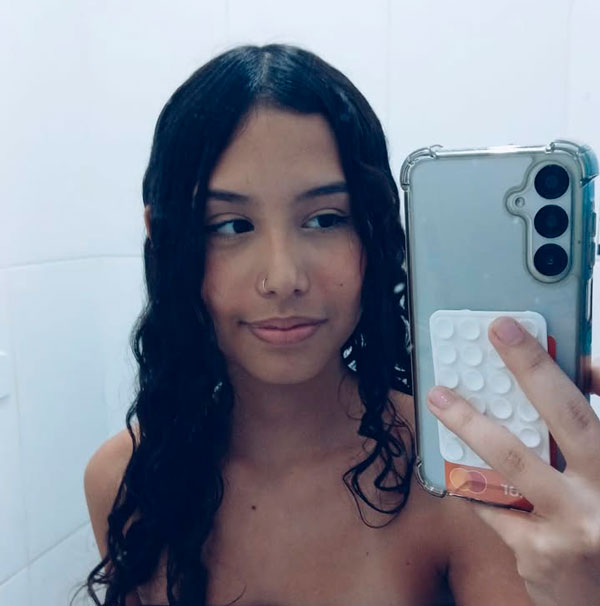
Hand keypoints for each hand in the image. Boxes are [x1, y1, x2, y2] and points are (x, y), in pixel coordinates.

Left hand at [426, 316, 599, 605]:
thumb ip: (598, 429)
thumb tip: (583, 370)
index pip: (597, 406)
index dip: (572, 366)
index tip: (527, 330)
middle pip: (567, 416)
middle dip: (530, 366)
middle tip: (496, 333)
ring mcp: (574, 525)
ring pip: (513, 459)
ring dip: (470, 422)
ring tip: (439, 398)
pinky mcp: (540, 553)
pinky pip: (492, 504)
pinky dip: (474, 484)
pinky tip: (461, 473)